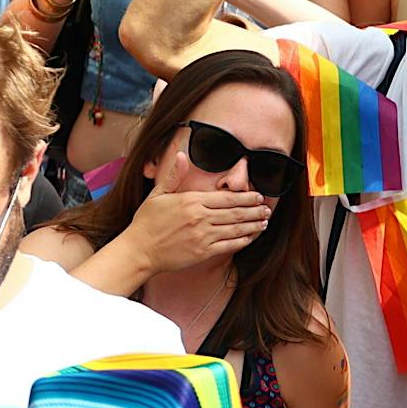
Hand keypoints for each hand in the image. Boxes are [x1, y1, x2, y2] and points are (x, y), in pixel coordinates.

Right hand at [129, 144, 269, 273]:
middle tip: (268, 209)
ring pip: (235, 229)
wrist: (138, 250)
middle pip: (235, 212)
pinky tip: (250, 238)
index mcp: (192, 201)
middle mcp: (200, 218)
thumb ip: (174, 174)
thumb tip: (182, 154)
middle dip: (254, 210)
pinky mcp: (201, 253)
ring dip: (253, 225)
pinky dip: (242, 241)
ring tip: (264, 222)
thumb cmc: (147, 222)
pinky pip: (227, 246)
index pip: (226, 197)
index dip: (246, 197)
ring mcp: (202, 236)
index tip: (258, 196)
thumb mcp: (158, 194)